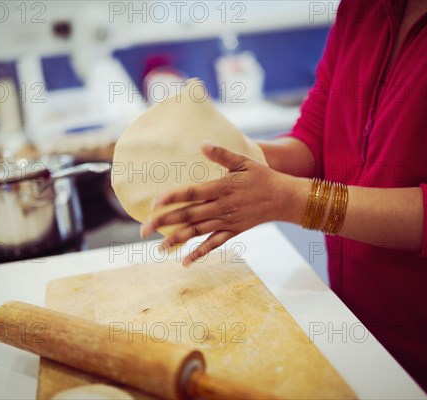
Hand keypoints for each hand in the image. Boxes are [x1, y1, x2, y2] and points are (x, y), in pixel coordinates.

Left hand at [140, 142, 305, 265]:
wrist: (283, 198)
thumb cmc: (262, 177)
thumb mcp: (243, 161)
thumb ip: (222, 154)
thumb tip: (203, 143)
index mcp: (220, 188)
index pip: (191, 193)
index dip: (172, 198)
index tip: (154, 204)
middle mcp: (220, 207)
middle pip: (187, 215)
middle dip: (164, 223)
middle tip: (143, 230)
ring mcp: (226, 221)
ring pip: (197, 232)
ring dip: (176, 241)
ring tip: (158, 248)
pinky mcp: (233, 232)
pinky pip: (214, 244)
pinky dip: (200, 253)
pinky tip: (185, 262)